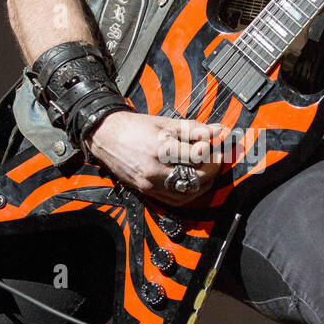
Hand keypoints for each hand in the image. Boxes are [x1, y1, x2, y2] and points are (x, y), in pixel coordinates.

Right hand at [87, 110, 230, 205]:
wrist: (106, 137)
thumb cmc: (134, 127)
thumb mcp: (166, 123)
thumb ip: (194, 129)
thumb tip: (218, 131)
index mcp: (162, 149)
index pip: (199, 156)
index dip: (212, 152)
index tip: (216, 146)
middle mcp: (156, 171)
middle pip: (197, 178)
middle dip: (212, 169)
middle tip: (216, 159)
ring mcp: (151, 184)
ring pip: (188, 193)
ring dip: (203, 184)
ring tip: (206, 171)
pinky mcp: (147, 191)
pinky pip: (174, 200)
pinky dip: (188, 193)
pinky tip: (193, 182)